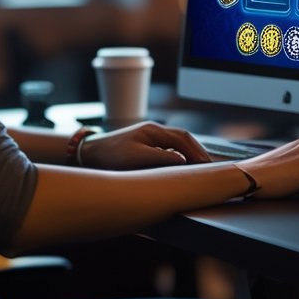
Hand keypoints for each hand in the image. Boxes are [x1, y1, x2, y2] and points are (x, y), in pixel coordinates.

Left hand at [81, 121, 212, 169]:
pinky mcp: (147, 146)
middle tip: (210, 167)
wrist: (89, 153)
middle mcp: (154, 131)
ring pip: (178, 144)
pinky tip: (184, 167)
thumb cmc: (109, 155)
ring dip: (191, 155)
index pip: (183, 138)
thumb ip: (159, 157)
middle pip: (184, 139)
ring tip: (201, 168)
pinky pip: (170, 149)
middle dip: (198, 152)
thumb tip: (182, 160)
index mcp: (153, 130)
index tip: (207, 164)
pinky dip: (181, 157)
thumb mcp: (134, 158)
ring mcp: (151, 138)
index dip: (197, 151)